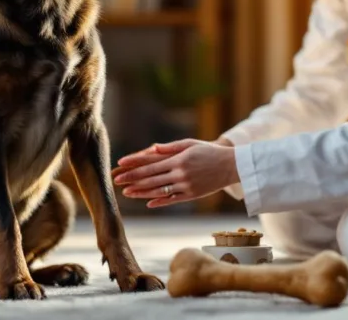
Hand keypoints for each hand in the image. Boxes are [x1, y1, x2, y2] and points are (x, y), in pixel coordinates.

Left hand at [112, 139, 238, 207]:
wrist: (231, 166)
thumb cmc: (209, 152)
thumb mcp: (190, 144)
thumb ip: (170, 147)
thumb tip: (152, 148)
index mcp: (178, 159)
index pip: (150, 163)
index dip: (134, 165)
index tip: (120, 165)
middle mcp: (180, 173)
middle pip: (151, 178)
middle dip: (132, 179)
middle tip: (116, 181)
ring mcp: (185, 185)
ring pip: (158, 190)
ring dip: (141, 192)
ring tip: (127, 193)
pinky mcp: (192, 195)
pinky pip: (172, 200)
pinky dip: (159, 201)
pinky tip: (148, 202)